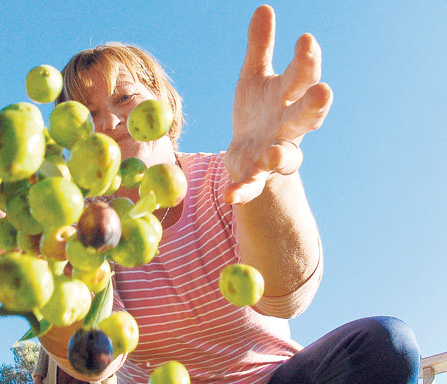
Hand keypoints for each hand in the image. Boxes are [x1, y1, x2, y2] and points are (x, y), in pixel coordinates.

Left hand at [224, 5, 332, 204]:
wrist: (248, 153)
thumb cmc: (257, 109)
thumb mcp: (255, 76)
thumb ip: (260, 47)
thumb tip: (264, 7)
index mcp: (290, 98)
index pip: (303, 78)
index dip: (307, 60)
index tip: (305, 39)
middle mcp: (289, 127)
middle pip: (306, 116)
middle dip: (315, 104)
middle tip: (324, 91)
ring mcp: (274, 153)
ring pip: (285, 156)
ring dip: (279, 155)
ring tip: (270, 153)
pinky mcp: (255, 176)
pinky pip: (251, 186)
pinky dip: (243, 190)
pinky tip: (229, 195)